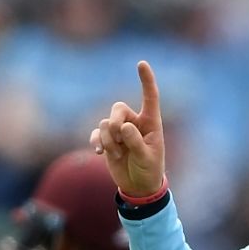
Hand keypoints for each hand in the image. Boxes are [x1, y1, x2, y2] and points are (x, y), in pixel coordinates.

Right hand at [90, 60, 164, 196]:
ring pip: (106, 123)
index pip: (149, 97)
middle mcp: (134, 122)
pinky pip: (97, 133)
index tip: (141, 63)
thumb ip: (136, 142)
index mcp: (151, 123)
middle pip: (118, 108)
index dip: (146, 80)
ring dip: (108, 140)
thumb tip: (124, 126)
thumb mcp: (147, 158)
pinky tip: (98, 152)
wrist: (138, 186)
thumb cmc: (149, 170)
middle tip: (118, 137)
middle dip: (114, 121)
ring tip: (117, 154)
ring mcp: (119, 130)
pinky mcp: (108, 140)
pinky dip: (97, 141)